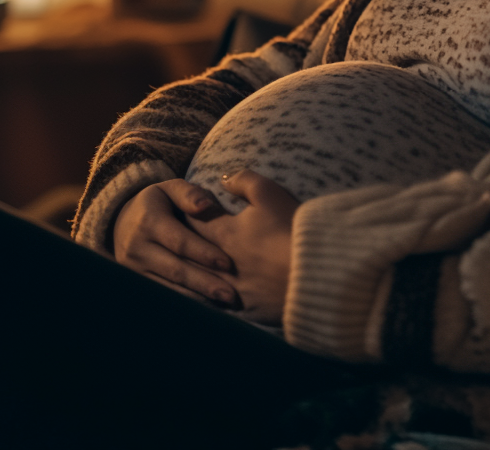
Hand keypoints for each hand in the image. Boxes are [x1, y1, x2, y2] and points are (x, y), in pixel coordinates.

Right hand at [113, 180, 236, 304]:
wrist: (122, 221)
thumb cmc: (159, 202)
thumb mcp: (170, 188)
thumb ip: (189, 193)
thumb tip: (206, 205)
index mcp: (148, 222)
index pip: (180, 242)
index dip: (204, 254)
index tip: (228, 263)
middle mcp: (136, 249)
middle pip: (175, 270)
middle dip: (204, 283)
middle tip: (230, 294)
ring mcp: (132, 270)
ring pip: (167, 288)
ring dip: (196, 298)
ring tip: (222, 305)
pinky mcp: (133, 284)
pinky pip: (160, 296)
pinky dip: (182, 303)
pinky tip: (204, 309)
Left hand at [188, 169, 300, 324]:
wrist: (314, 273)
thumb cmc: (292, 229)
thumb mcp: (270, 195)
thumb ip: (245, 181)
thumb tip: (224, 178)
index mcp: (225, 234)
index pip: (194, 220)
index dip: (188, 211)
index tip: (184, 207)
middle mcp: (221, 264)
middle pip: (192, 252)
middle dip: (181, 242)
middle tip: (175, 235)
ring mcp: (230, 289)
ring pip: (199, 282)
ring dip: (190, 274)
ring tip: (187, 268)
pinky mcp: (244, 310)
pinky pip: (215, 306)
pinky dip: (207, 300)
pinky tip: (208, 297)